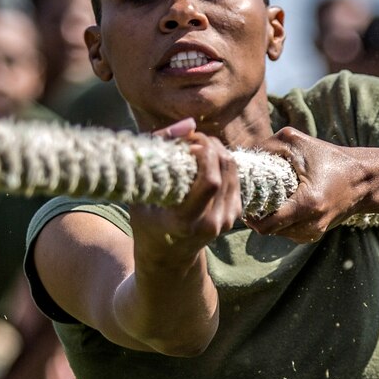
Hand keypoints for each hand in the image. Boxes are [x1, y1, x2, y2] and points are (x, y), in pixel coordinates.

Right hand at [129, 118, 241, 261]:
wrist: (168, 254)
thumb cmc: (148, 219)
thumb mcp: (143, 191)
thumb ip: (161, 152)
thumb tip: (190, 124)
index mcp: (185, 221)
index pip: (210, 181)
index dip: (205, 154)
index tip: (189, 140)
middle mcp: (211, 223)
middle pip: (224, 170)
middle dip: (211, 146)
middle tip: (193, 137)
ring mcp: (226, 220)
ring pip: (233, 170)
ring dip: (218, 150)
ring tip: (198, 145)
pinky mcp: (235, 214)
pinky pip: (235, 177)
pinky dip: (222, 162)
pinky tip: (206, 160)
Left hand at [248, 127, 367, 243]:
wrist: (364, 180)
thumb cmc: (332, 158)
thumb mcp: (299, 143)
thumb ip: (268, 147)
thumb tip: (243, 159)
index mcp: (307, 204)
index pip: (264, 225)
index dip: (250, 213)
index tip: (247, 197)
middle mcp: (310, 225)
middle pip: (267, 230)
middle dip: (258, 213)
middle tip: (255, 196)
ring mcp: (313, 233)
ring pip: (276, 232)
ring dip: (270, 217)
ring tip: (273, 197)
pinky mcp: (315, 235)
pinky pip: (288, 232)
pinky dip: (282, 220)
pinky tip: (287, 203)